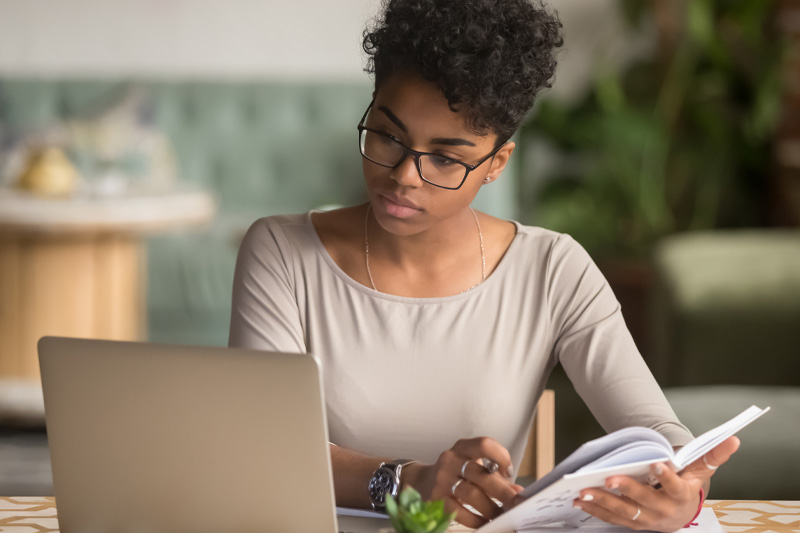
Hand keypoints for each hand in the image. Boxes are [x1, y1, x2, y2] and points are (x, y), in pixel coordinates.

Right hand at [402, 437, 524, 528]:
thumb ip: (495, 476)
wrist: (422, 481)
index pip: (484, 444)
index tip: (508, 473)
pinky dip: (476, 519)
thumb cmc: (455, 473)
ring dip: (490, 508)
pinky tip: (485, 522)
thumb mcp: (472, 466)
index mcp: (463, 447)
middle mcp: (451, 459)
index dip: (501, 457)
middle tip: (516, 504)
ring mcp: (442, 479)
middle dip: (502, 491)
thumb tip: (517, 492)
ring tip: (501, 515)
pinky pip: (460, 512)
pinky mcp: (436, 498)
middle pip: (481, 474)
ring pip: (471, 495)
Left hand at [573, 436, 739, 531]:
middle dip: (626, 490)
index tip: (657, 463)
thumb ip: (713, 455)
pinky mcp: (632, 523)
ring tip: (584, 491)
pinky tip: (580, 500)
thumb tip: (733, 439)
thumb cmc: (688, 485)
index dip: (667, 476)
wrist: (681, 513)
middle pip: (644, 501)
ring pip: (624, 512)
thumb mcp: (701, 470)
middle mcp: (664, 511)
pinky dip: (595, 510)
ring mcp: (646, 519)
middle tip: (609, 479)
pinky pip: (612, 518)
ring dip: (603, 502)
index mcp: (681, 495)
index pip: (675, 486)